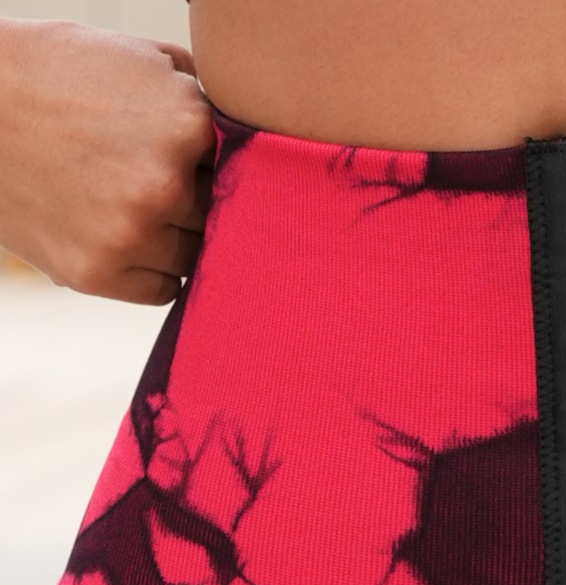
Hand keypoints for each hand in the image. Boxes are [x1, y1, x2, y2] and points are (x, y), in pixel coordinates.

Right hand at [0, 18, 215, 303]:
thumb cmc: (57, 76)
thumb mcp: (137, 60)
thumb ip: (202, 95)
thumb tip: (254, 134)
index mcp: (186, 125)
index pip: (243, 167)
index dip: (215, 163)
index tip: (189, 155)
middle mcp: (164, 185)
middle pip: (221, 215)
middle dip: (196, 200)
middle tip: (151, 178)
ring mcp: (131, 234)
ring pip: (195, 255)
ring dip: (176, 237)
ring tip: (132, 202)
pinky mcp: (98, 273)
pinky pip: (163, 288)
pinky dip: (152, 269)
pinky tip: (124, 234)